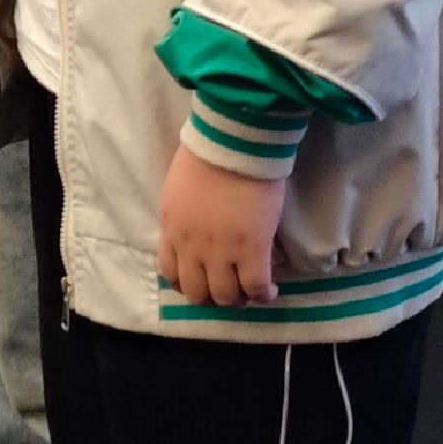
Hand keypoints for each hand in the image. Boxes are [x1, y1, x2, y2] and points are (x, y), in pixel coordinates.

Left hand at [158, 143, 287, 307]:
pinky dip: (264, 294)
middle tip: (230, 288)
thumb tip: (198, 229)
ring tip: (251, 290)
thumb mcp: (178, 190)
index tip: (202, 280)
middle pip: (197, 293)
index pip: (170, 272)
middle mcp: (192, 247)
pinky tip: (271, 289)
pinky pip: (256, 288)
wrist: (231, 144)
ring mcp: (221, 252)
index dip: (187, 283)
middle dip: (213, 298)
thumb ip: (183, 216)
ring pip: (226, 297)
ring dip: (240, 299)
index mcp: (172, 229)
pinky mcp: (252, 250)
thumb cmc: (206, 155)